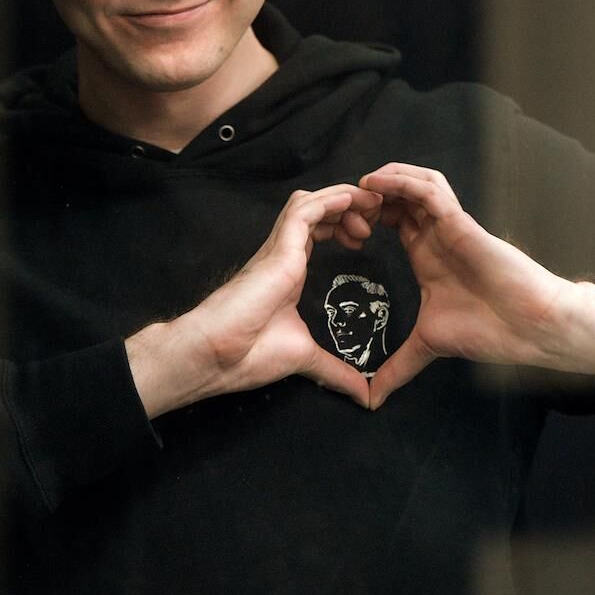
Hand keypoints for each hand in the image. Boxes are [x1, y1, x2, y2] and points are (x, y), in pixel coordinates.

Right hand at [127, 184, 381, 415]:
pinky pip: (304, 210)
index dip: (343, 225)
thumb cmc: (250, 354)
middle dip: (350, 207)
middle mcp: (284, 253)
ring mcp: (280, 248)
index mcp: (290, 271)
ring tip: (370, 206)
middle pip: (319, 210)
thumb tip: (364, 396)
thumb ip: (336, 372)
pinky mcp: (278, 248)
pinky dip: (329, 199)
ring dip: (343, 198)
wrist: (217, 355)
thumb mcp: (306, 358)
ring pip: (311, 202)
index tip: (366, 238)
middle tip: (377, 216)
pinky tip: (351, 199)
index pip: (318, 231)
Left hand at [358, 163, 594, 408]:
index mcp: (425, 254)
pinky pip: (430, 190)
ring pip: (414, 183)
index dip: (362, 218)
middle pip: (397, 196)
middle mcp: (435, 235)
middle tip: (341, 206)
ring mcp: (448, 225)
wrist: (526, 327)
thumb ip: (397, 367)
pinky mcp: (461, 221)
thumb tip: (371, 400)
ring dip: (384, 180)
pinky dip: (403, 181)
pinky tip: (377, 183)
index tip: (336, 230)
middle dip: (368, 196)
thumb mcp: (426, 347)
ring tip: (357, 189)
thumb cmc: (487, 330)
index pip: (390, 220)